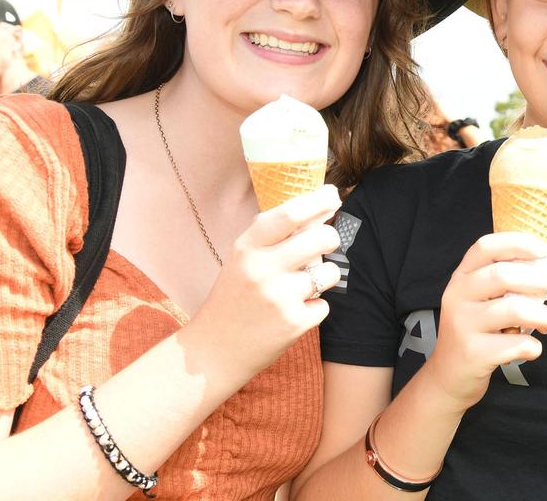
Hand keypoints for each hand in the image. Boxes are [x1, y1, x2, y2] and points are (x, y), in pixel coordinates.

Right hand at [184, 185, 342, 377]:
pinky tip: (291, 314)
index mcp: (247, 248)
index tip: (332, 195)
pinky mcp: (294, 322)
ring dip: (323, 278)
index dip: (317, 201)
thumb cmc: (234, 299)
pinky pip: (324, 304)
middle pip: (321, 239)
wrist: (213, 352)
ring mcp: (279, 297)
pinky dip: (313, 308)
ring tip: (300, 288)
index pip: (289, 214)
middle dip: (331, 238)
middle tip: (326, 242)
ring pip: (329, 273)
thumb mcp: (242, 261)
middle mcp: (262, 269)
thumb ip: (274, 238)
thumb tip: (319, 211)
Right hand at [421, 232, 546, 410]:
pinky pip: (517, 344)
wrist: (448, 377)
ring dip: (542, 315)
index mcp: (462, 277)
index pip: (487, 246)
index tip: (544, 250)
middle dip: (537, 281)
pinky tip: (530, 348)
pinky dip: (534, 346)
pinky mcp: (473, 353)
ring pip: (515, 309)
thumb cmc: (476, 332)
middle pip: (504, 275)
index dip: (519, 243)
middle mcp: (457, 296)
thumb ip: (519, 276)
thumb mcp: (488, 300)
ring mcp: (463, 325)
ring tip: (544, 323)